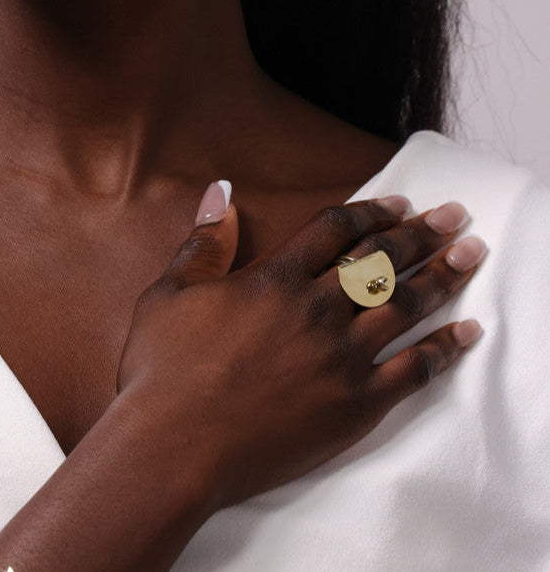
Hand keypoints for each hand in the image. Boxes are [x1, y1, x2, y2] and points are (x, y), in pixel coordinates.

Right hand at [116, 188, 483, 513]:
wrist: (175, 444)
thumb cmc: (163, 367)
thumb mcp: (171, 291)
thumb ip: (205, 240)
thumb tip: (222, 191)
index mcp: (275, 279)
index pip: (336, 230)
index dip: (370, 211)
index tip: (398, 202)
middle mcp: (316, 309)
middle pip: (382, 260)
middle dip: (421, 233)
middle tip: (453, 215)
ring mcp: (341, 357)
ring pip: (406, 305)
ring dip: (444, 275)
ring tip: (471, 255)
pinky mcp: (356, 403)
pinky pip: (414, 369)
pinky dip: (445, 348)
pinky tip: (467, 333)